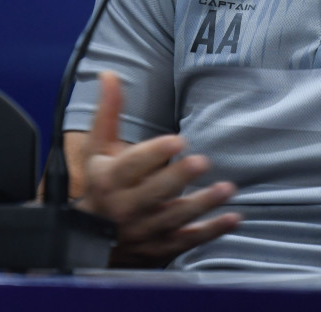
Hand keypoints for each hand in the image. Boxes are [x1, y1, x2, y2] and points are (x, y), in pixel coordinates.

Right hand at [65, 71, 241, 266]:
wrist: (87, 237)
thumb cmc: (100, 182)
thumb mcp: (98, 148)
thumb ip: (108, 112)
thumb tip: (109, 73)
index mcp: (110, 179)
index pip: (131, 166)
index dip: (154, 153)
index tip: (178, 140)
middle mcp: (125, 207)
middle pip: (153, 193)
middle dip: (178, 178)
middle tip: (203, 161)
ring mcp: (143, 230)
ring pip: (174, 218)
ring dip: (202, 205)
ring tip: (227, 188)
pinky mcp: (159, 247)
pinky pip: (187, 241)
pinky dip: (211, 232)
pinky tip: (233, 218)